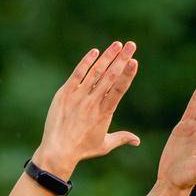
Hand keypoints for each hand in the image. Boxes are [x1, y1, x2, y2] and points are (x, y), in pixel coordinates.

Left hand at [33, 42, 140, 179]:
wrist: (58, 151)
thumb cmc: (82, 149)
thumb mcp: (104, 145)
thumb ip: (121, 138)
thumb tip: (137, 141)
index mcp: (105, 112)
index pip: (120, 89)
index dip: (128, 75)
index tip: (134, 61)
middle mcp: (93, 102)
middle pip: (110, 77)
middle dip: (122, 59)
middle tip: (132, 45)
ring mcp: (79, 97)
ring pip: (95, 72)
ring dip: (107, 57)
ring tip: (117, 44)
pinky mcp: (65, 94)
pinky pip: (77, 75)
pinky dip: (86, 63)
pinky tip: (95, 52)